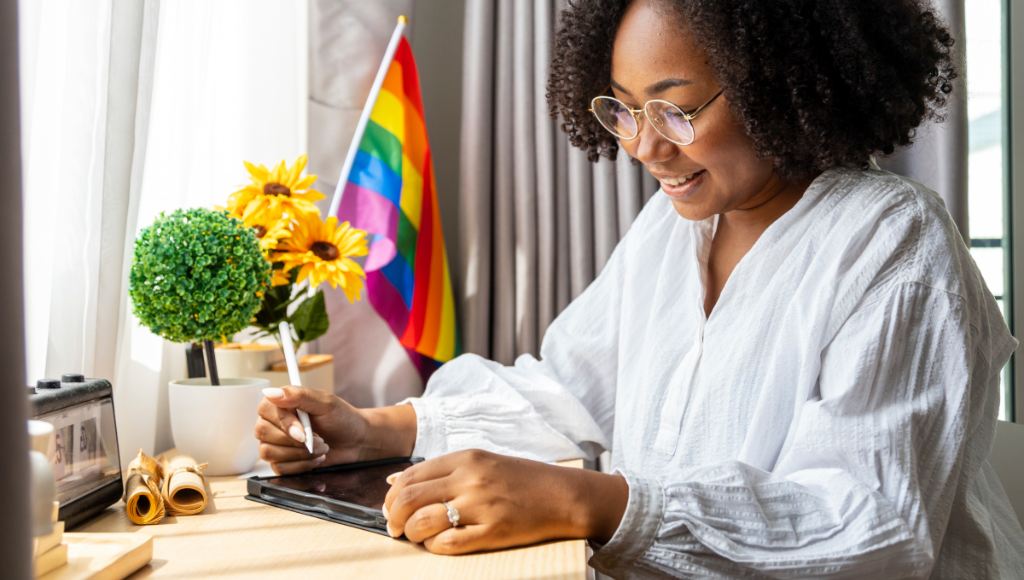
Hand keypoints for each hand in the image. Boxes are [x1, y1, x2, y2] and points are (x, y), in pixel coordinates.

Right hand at [254, 387, 371, 473]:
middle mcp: (273, 422)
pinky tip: (315, 458)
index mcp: (280, 403)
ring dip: (300, 454)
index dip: (284, 424)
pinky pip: (279, 468)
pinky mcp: (280, 461)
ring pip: (269, 452)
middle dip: (295, 441)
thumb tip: (271, 392)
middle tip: (319, 439)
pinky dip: (301, 465)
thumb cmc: (342, 418)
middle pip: (264, 433)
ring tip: (320, 448)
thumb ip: (299, 395)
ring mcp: (275, 443)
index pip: (265, 411)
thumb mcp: (325, 403)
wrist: (356, 441)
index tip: (303, 433)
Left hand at [382, 449, 628, 554]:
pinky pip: (448, 544)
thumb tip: (395, 482)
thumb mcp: (481, 463)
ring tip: (415, 536)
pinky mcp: (493, 531)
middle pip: (408, 498)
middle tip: (395, 528)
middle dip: (393, 517)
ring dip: (410, 533)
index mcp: (465, 458)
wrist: (562, 496)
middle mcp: (470, 479)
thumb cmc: (520, 480)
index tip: (391, 508)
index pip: (410, 476)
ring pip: (422, 521)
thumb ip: (441, 471)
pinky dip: (434, 546)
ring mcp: (481, 505)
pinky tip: (438, 544)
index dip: (392, 496)